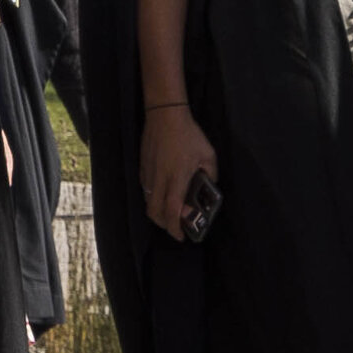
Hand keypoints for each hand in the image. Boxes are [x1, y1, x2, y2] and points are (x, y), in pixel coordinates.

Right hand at [140, 102, 215, 240]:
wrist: (164, 116)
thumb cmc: (189, 134)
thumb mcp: (208, 155)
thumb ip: (210, 175)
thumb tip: (208, 187)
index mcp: (177, 178)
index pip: (172, 210)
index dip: (176, 228)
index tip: (183, 236)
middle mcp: (160, 180)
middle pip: (155, 213)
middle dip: (165, 225)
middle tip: (177, 227)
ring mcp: (148, 175)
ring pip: (149, 203)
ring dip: (159, 213)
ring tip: (173, 210)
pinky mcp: (143, 168)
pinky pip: (147, 191)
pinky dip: (155, 199)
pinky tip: (166, 192)